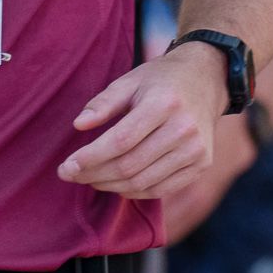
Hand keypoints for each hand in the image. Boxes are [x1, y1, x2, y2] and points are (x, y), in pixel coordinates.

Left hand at [61, 38, 229, 199]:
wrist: (207, 80)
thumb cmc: (161, 80)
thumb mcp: (130, 80)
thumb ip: (103, 102)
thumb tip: (79, 125)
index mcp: (164, 104)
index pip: (120, 141)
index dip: (90, 158)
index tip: (65, 167)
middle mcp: (184, 129)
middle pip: (130, 166)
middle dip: (94, 175)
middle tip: (72, 175)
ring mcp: (196, 150)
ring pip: (143, 182)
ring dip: (110, 186)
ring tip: (90, 179)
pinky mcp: (201, 164)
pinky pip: (161, 189)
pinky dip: (134, 192)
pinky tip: (116, 184)